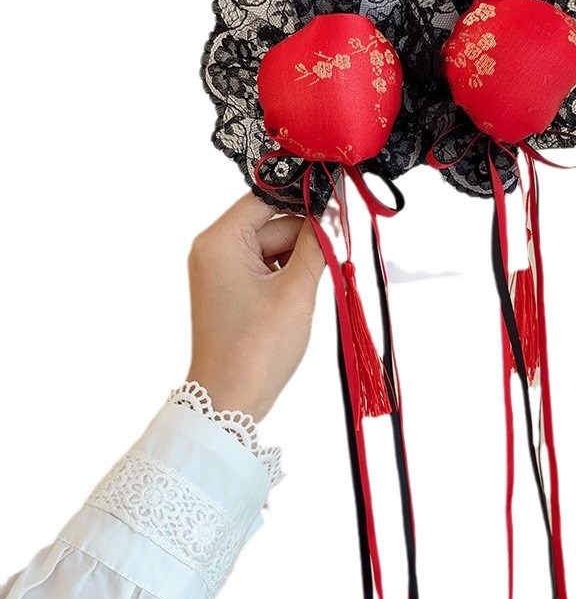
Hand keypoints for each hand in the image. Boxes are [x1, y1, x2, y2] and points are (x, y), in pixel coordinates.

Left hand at [185, 193, 325, 420]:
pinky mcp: (231, 288)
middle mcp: (214, 248)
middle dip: (305, 237)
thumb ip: (317, 244)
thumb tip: (333, 211)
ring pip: (273, 245)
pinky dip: (289, 274)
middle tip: (336, 256)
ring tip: (312, 287)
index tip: (338, 202)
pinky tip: (302, 294)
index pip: (266, 197)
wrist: (230, 401)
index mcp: (220, 241)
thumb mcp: (296, 291)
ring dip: (300, 259)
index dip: (303, 198)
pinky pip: (266, 266)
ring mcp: (221, 270)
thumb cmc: (258, 347)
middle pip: (272, 223)